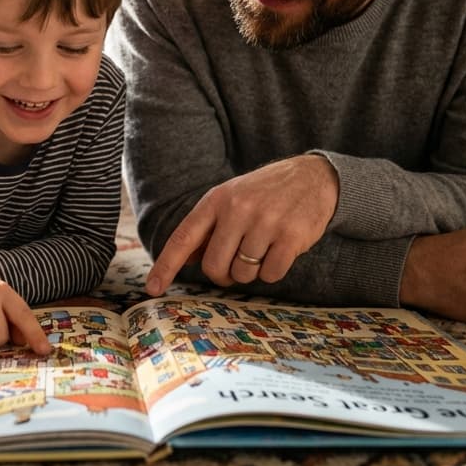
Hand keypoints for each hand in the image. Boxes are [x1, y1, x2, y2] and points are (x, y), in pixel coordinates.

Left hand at [145, 155, 337, 295]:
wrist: (312, 176)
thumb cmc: (265, 193)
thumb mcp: (232, 199)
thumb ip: (208, 228)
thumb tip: (185, 259)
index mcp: (216, 200)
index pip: (183, 238)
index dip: (166, 266)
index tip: (152, 288)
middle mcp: (238, 209)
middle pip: (214, 267)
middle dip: (224, 274)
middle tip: (237, 262)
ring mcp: (265, 221)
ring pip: (244, 273)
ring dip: (252, 270)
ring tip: (264, 246)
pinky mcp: (290, 235)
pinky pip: (271, 274)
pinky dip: (274, 271)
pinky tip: (281, 250)